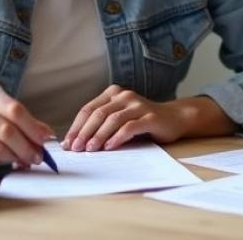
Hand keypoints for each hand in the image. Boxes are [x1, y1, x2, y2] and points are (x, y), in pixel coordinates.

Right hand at [0, 84, 51, 166]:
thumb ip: (15, 119)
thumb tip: (44, 132)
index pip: (13, 109)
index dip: (33, 126)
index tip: (45, 139)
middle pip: (7, 129)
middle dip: (26, 146)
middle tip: (37, 157)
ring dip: (15, 158)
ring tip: (24, 163)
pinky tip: (6, 166)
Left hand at [62, 85, 187, 151]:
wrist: (174, 118)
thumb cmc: (142, 121)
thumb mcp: (119, 118)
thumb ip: (102, 124)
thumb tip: (76, 142)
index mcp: (113, 94)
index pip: (89, 109)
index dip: (76, 127)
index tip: (68, 144)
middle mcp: (125, 96)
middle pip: (98, 114)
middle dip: (84, 132)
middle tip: (76, 148)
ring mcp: (138, 105)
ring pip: (112, 119)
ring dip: (98, 136)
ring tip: (90, 150)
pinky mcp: (150, 117)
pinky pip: (130, 127)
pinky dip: (117, 137)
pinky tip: (109, 147)